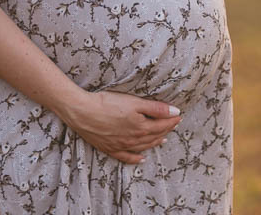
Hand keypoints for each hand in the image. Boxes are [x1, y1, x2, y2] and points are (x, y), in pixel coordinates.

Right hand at [63, 90, 181, 163]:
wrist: (81, 112)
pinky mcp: (109, 148)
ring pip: (143, 147)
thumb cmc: (107, 104)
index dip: (171, 120)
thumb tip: (175, 112)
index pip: (162, 124)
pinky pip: (126, 157)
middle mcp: (133, 140)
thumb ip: (156, 108)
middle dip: (165, 130)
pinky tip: (141, 158)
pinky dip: (135, 158)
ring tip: (162, 139)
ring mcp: (121, 146)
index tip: (179, 115)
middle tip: (172, 125)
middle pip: (154, 136)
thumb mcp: (134, 102)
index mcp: (141, 127)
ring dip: (154, 143)